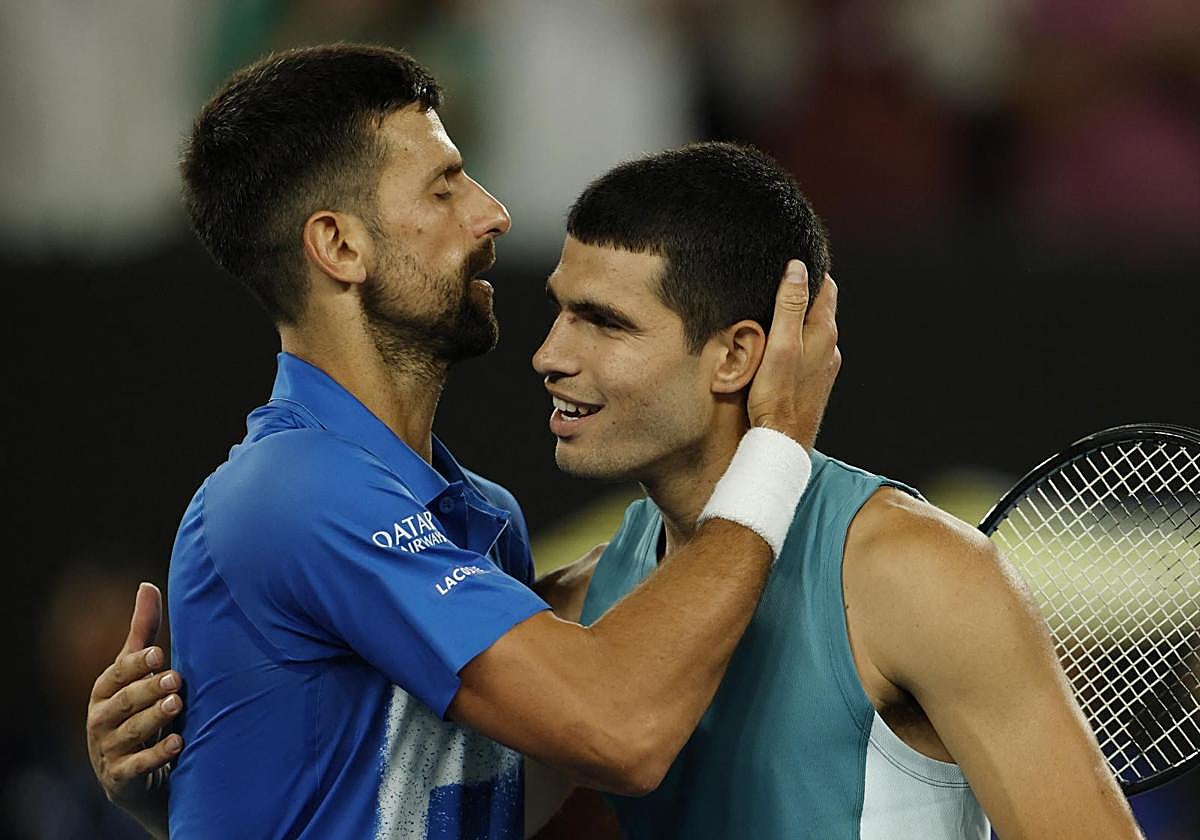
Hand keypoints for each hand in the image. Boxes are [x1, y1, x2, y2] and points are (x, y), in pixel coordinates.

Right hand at [86, 583, 182, 816]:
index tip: (158, 653)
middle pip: (124, 702)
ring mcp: (109, 749)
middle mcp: (101, 719)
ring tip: (177, 705)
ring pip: (131, 732)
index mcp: (105, 690)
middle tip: (175, 679)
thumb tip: (146, 585)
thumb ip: (143, 632)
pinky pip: (137, 767)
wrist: (135, 772)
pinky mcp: (121, 777)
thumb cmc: (138, 707)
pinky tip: (178, 744)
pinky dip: (156, 756)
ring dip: (154, 718)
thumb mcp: (138, 671)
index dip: (136, 664)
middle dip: (148, 690)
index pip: (117, 673)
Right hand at [747, 260, 839, 447]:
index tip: (791, 259)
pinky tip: (777, 345)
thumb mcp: (780, 344)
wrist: (782, 442)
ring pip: (812, 330)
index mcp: (824, 332)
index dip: (810, 270)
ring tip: (772, 309)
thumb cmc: (777, 395)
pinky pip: (807, 351)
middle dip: (803, 292)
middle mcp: (830, 347)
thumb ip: (789, 305)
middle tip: (777, 279)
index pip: (825, 287)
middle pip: (820, 307)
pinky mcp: (814, 382)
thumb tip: (798, 268)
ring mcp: (824, 366)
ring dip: (797, 318)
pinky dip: (795, 340)